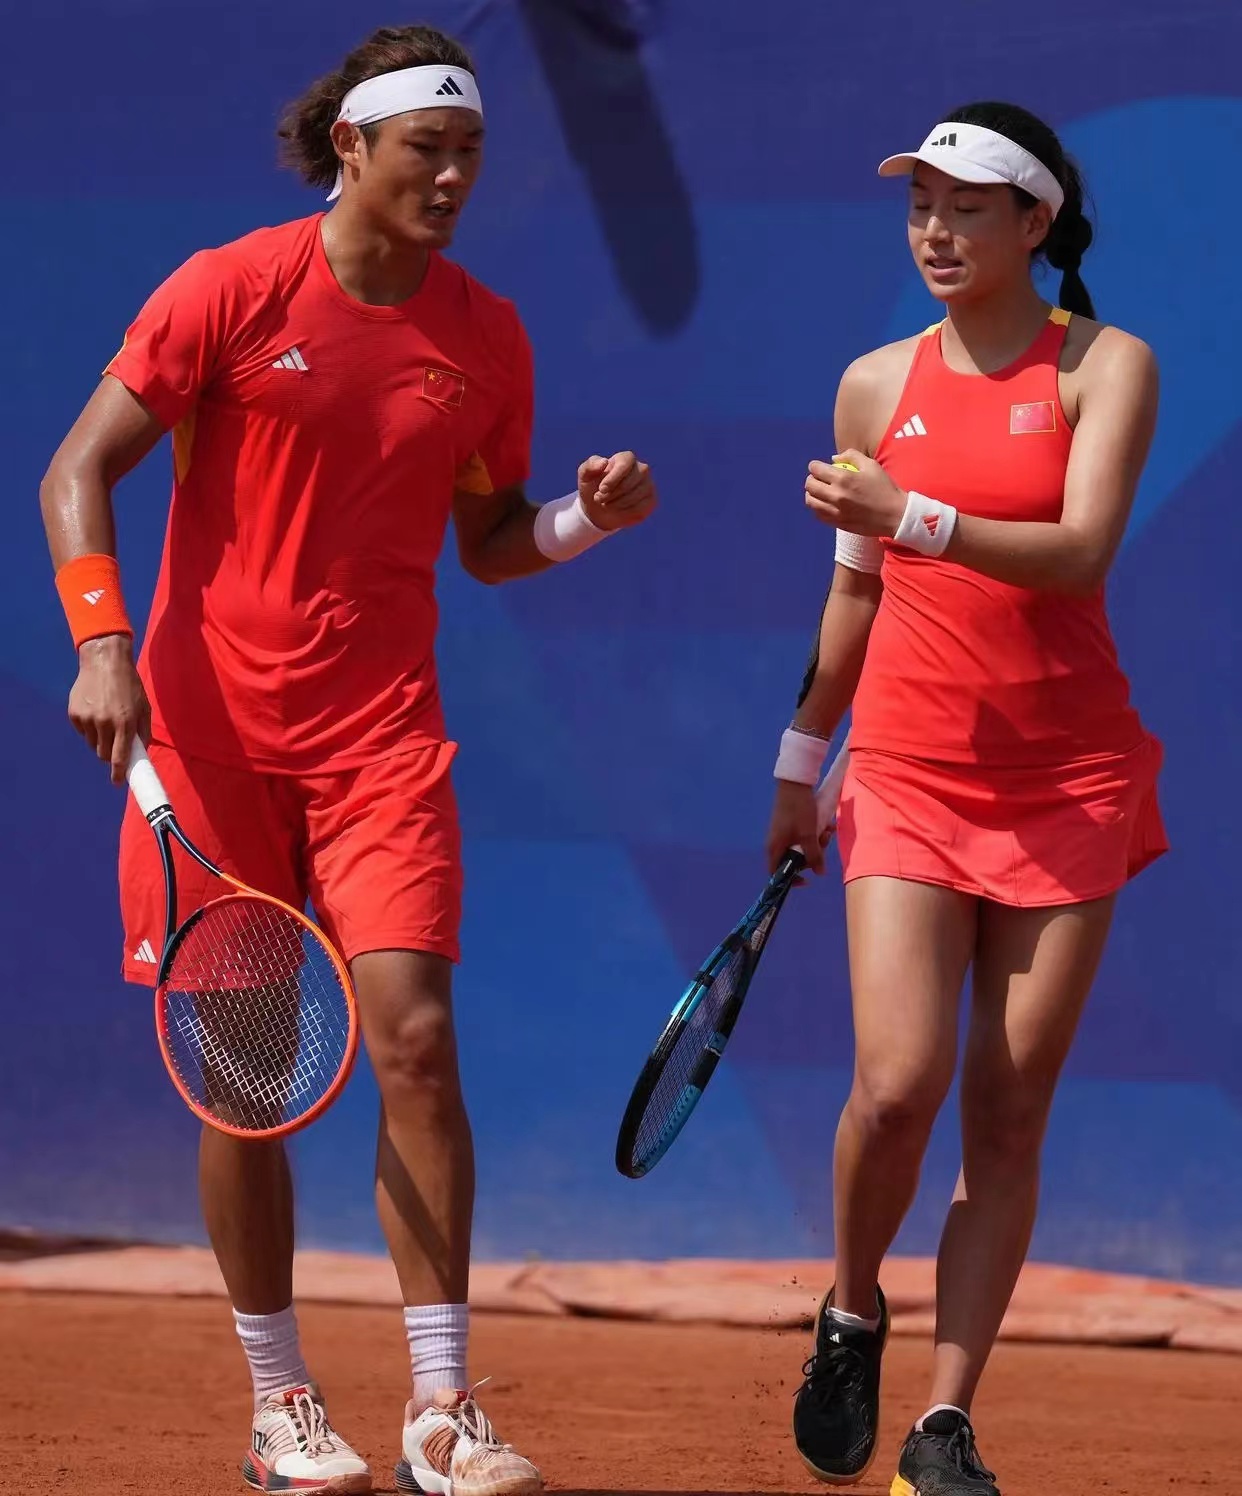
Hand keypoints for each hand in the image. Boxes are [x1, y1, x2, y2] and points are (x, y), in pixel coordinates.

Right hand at [69, 634, 150, 785]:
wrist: (104, 661)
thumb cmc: (129, 684)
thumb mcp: (144, 706)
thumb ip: (143, 731)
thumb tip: (140, 752)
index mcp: (125, 722)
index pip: (119, 757)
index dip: (118, 773)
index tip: (117, 782)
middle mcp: (104, 723)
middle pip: (104, 754)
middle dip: (110, 755)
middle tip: (115, 745)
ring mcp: (87, 718)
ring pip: (92, 744)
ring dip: (100, 741)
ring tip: (106, 723)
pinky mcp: (74, 714)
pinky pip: (83, 732)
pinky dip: (89, 730)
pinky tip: (95, 714)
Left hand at [578, 451, 657, 531]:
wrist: (599, 509)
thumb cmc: (593, 487)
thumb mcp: (585, 476)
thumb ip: (590, 466)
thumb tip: (604, 462)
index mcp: (627, 458)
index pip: (625, 463)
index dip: (613, 477)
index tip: (601, 489)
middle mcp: (642, 469)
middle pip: (629, 482)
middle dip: (611, 494)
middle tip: (598, 499)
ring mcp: (649, 485)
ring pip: (634, 497)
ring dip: (616, 504)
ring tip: (606, 504)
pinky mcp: (651, 501)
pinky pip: (640, 508)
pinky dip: (624, 512)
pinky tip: (617, 510)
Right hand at [765, 779, 824, 878]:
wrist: (795, 782)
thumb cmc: (799, 810)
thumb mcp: (808, 834)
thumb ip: (814, 855)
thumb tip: (819, 873)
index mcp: (775, 847)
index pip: (776, 872)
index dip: (790, 879)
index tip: (807, 878)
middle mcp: (776, 842)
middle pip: (794, 859)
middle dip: (812, 854)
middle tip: (824, 841)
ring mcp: (783, 832)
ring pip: (802, 846)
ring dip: (817, 841)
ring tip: (828, 829)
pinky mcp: (790, 824)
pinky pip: (803, 835)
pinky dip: (815, 832)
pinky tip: (827, 824)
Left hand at [804, 450, 905, 536]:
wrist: (895, 515)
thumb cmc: (884, 488)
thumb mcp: (871, 465)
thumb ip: (851, 456)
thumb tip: (833, 459)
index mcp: (843, 478)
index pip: (815, 469)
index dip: (815, 466)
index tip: (819, 467)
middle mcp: (836, 495)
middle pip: (809, 485)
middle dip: (811, 479)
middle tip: (818, 478)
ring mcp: (835, 511)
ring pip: (810, 501)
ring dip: (812, 494)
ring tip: (820, 492)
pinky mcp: (837, 523)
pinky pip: (818, 515)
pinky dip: (817, 508)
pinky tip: (825, 504)